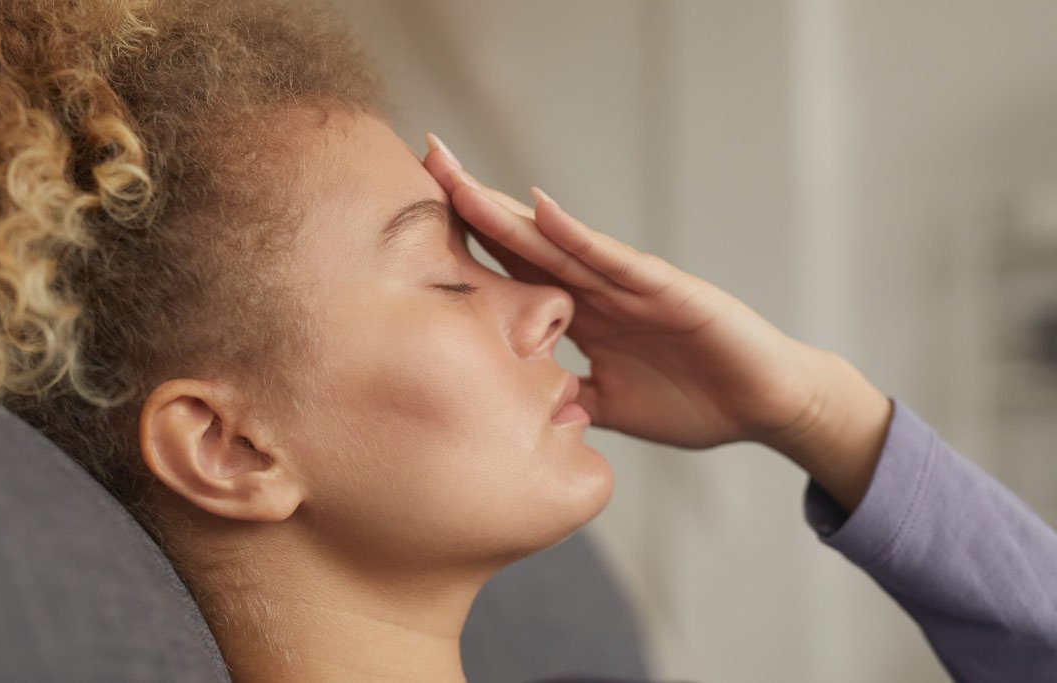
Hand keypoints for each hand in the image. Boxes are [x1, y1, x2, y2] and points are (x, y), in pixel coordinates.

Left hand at [422, 133, 828, 449]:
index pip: (511, 274)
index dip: (465, 246)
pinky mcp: (666, 288)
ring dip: (505, 209)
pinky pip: (613, 259)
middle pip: (521, 241)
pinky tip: (540, 209)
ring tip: (458, 175)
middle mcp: (596, 290)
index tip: (412, 223)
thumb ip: (570, 400)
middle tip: (423, 159)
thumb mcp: (611, 407)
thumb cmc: (695, 401)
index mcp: (580, 317)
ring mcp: (628, 284)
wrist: (766, 406)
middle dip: (472, 202)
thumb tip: (518, 415)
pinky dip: (577, 234)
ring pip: (555, 241)